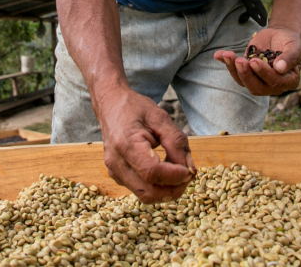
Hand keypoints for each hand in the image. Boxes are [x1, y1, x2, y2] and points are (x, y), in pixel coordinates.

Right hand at [95, 87, 196, 203]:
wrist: (110, 105)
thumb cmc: (134, 108)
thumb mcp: (160, 117)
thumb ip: (176, 142)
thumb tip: (189, 168)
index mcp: (125, 144)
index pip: (152, 172)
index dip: (175, 176)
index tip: (190, 170)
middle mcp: (116, 162)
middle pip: (148, 192)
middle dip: (173, 189)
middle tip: (188, 175)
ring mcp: (114, 171)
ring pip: (145, 195)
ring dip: (166, 190)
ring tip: (178, 172)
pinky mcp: (117, 176)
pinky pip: (140, 189)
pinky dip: (157, 186)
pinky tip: (165, 170)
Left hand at [213, 27, 300, 95]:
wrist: (279, 35)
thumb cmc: (290, 42)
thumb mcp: (295, 46)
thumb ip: (289, 57)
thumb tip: (280, 68)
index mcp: (288, 81)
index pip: (275, 83)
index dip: (264, 74)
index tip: (255, 61)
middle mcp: (272, 85)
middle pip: (256, 87)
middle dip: (246, 75)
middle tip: (240, 61)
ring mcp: (257, 79)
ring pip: (243, 81)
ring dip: (234, 69)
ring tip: (228, 55)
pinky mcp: (246, 71)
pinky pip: (235, 71)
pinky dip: (226, 63)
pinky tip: (218, 55)